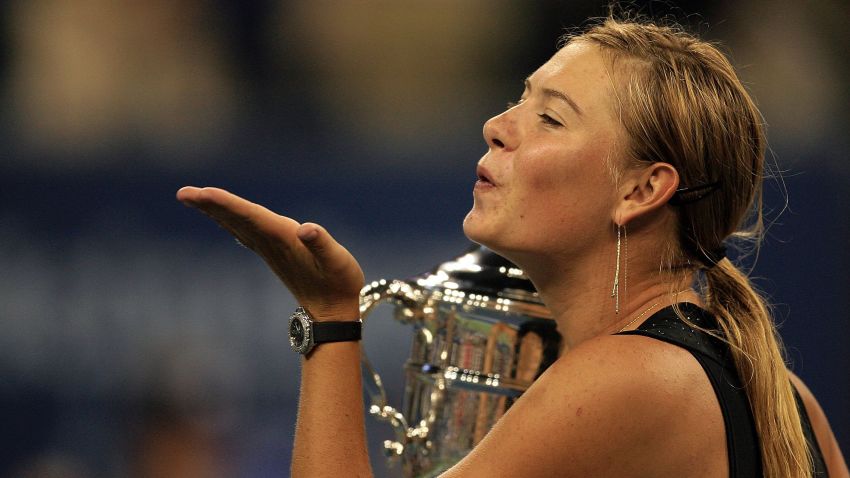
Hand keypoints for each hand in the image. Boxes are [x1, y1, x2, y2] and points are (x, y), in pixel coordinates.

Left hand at [176, 186, 363, 321]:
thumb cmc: (339, 282)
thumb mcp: (337, 261)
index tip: (203, 193)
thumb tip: (305, 229)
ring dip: (214, 210)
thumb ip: (321, 243)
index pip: (250, 217)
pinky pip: (244, 232)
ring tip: (191, 197)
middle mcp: (271, 243)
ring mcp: (269, 249)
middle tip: (182, 193)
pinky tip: (220, 216)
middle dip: (210, 205)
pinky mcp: (273, 253)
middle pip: (236, 219)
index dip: (227, 204)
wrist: (332, 312)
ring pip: (236, 225)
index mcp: (284, 239)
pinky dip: (229, 220)